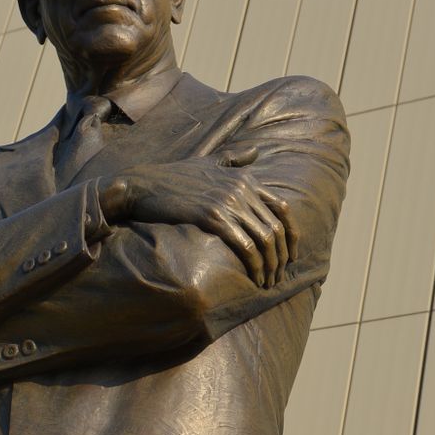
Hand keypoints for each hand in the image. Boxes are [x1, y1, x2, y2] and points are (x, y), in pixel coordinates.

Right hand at [99, 149, 297, 288]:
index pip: (282, 208)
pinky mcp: (213, 218)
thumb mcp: (208, 161)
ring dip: (271, 265)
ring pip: (265, 239)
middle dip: (282, 256)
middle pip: (277, 228)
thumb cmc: (173, 176)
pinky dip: (256, 265)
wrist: (144, 185)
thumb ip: (233, 158)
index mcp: (245, 178)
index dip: (291, 235)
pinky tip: (255, 278)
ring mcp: (228, 203)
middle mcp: (242, 189)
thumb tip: (255, 151)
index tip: (289, 255)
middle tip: (279, 276)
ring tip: (268, 282)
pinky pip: (246, 246)